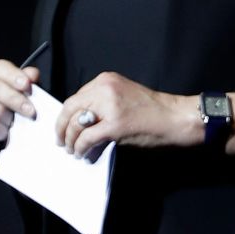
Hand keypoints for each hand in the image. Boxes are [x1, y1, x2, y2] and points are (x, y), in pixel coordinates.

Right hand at [0, 59, 38, 151]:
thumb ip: (30, 81)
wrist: (12, 133)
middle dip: (14, 99)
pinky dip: (1, 132)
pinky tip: (5, 133)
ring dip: (9, 119)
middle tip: (31, 110)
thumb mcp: (28, 92)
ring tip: (15, 123)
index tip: (28, 86)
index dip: (14, 76)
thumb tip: (32, 74)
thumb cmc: (18, 107)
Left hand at [54, 71, 192, 158]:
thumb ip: (102, 102)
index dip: (66, 115)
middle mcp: (104, 89)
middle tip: (60, 141)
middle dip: (61, 128)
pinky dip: (80, 147)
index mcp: (106, 80)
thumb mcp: (123, 96)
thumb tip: (83, 121)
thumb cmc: (153, 109)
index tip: (63, 126)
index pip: (75, 97)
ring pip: (76, 124)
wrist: (174, 117)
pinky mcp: (114, 124)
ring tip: (71, 150)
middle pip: (70, 109)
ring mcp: (109, 106)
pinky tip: (82, 153)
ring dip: (70, 140)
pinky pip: (87, 138)